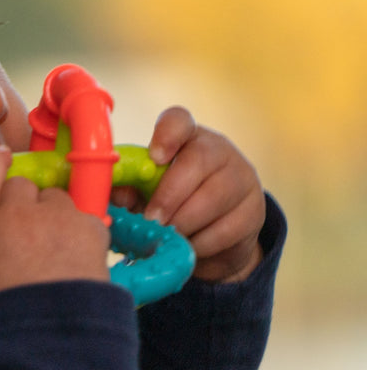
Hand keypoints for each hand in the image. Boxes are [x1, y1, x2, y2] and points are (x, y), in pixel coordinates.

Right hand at [0, 146, 109, 335]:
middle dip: (23, 199)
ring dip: (53, 212)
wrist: (46, 333)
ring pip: (55, 196)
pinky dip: (82, 232)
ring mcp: (53, 216)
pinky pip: (86, 217)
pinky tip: (79, 254)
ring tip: (55, 241)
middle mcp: (15, 213)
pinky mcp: (88, 227)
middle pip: (20, 185)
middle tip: (26, 225)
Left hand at [111, 107, 264, 283]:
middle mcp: (218, 151)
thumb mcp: (147, 196)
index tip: (155, 157)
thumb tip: (115, 192)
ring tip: (165, 238)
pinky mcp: (254, 211)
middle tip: (151, 220)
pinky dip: (201, 243)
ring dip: (184, 224)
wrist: (214, 240)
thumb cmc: (172, 207)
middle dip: (169, 196)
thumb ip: (130, 191)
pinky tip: (188, 248)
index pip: (179, 121)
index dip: (167, 134)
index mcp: (185, 139)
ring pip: (214, 198)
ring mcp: (241, 178)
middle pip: (198, 161)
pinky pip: (226, 229)